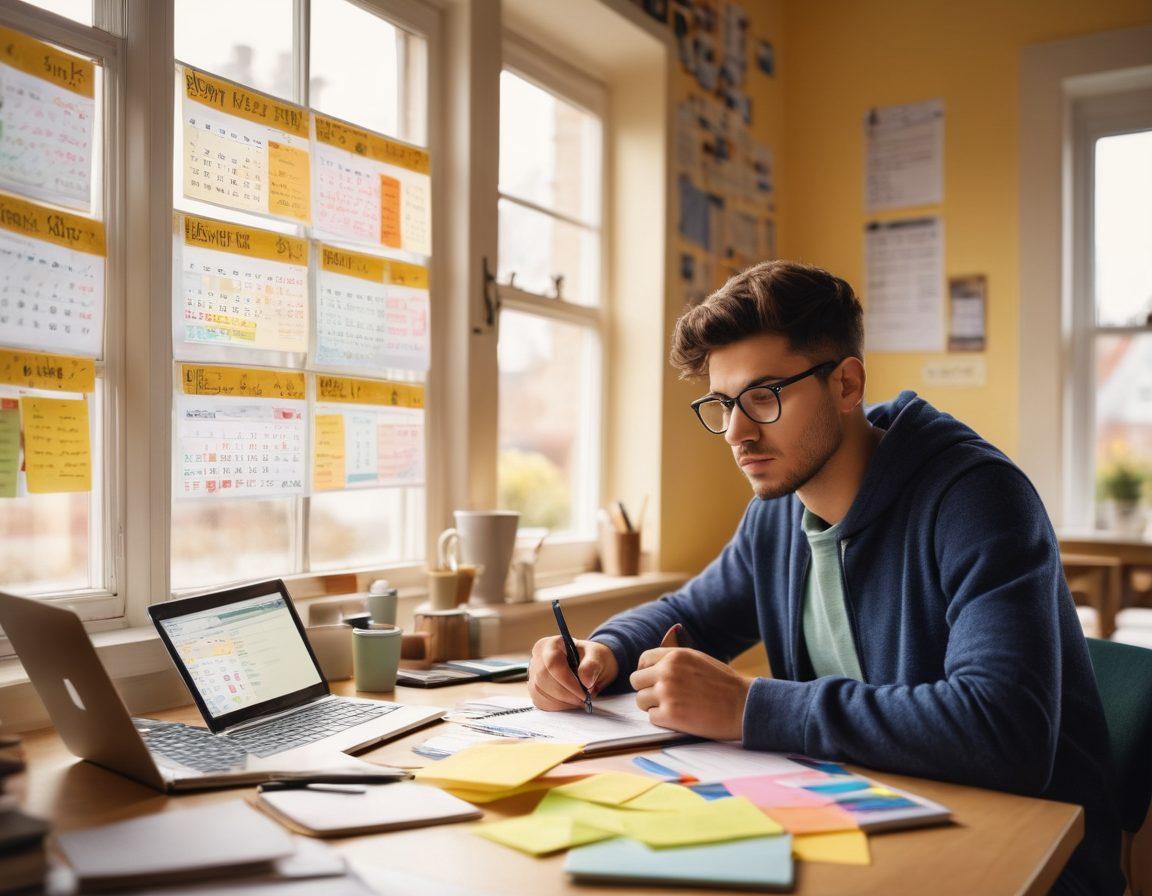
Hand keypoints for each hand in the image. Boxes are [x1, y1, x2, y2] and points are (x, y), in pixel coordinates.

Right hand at [528, 637, 618, 710]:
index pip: (552, 663)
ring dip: (563, 702)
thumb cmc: (591, 659)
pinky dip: (558, 707)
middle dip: (566, 694)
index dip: (567, 681)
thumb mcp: (598, 656)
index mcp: (551, 644)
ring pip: (540, 692)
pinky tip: (570, 702)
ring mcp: (533, 675)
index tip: (584, 693)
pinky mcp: (534, 690)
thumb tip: (585, 681)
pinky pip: (541, 702)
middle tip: (584, 698)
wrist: (589, 667)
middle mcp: (537, 658)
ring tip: (579, 699)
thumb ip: (592, 665)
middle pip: (544, 679)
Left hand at [629, 648, 751, 739]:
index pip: (643, 660)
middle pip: (636, 681)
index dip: (646, 671)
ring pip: (641, 700)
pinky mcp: (670, 714)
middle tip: (663, 698)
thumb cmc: (724, 685)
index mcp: (675, 656)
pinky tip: (679, 718)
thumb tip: (652, 666)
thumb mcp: (698, 660)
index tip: (652, 680)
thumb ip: (675, 660)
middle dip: (647, 689)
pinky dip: (662, 720)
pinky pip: (651, 717)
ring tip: (673, 708)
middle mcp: (668, 671)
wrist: (744, 706)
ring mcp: (667, 693)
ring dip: (653, 706)